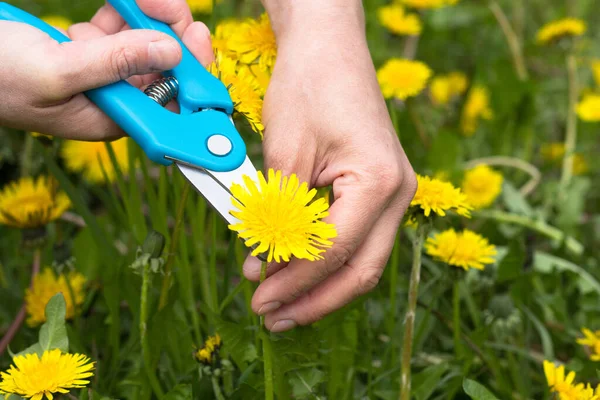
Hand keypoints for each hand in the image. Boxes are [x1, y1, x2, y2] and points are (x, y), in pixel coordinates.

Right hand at [0, 0, 212, 139]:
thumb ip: (113, 62)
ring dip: (149, 17)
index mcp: (112, 119)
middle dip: (172, 36)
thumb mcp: (57, 71)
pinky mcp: (88, 51)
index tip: (199, 41)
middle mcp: (114, 99)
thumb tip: (170, 53)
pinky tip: (123, 2)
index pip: (169, 106)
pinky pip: (120, 29)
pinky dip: (123, 12)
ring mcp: (102, 74)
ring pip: (144, 44)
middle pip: (163, 70)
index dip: (194, 78)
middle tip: (170, 7)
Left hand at [243, 1, 417, 331]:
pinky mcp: (376, 192)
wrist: (328, 47)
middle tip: (273, 318)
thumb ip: (279, 212)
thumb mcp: (286, 151)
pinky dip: (325, 260)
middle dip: (314, 300)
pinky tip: (296, 270)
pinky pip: (356, 240)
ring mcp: (392, 194)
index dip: (294, 278)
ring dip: (320, 286)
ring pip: (361, 261)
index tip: (258, 294)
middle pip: (360, 270)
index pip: (335, 249)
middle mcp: (398, 194)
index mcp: (380, 181)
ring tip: (281, 304)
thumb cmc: (309, 86)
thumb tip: (264, 263)